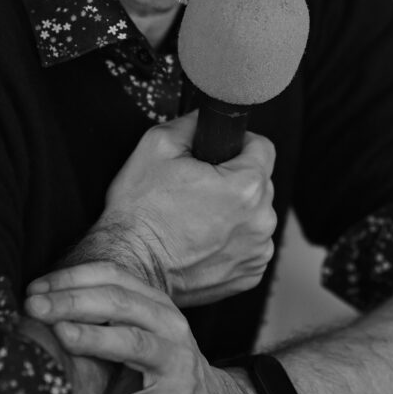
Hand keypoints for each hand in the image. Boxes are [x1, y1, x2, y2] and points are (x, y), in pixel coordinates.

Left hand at [25, 264, 276, 393]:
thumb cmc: (157, 368)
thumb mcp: (138, 332)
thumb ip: (103, 317)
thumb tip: (40, 305)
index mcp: (155, 302)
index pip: (113, 276)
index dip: (72, 277)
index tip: (35, 288)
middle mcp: (168, 324)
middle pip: (118, 303)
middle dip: (73, 301)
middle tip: (34, 307)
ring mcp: (174, 363)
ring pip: (133, 343)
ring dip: (95, 338)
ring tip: (62, 336)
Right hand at [66, 112, 276, 306]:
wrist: (129, 265)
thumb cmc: (140, 212)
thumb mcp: (157, 146)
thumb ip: (192, 122)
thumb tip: (207, 118)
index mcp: (246, 186)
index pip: (263, 147)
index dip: (238, 144)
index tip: (219, 154)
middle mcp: (261, 221)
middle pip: (259, 183)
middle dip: (234, 180)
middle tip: (199, 188)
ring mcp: (257, 252)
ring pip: (255, 215)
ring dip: (235, 213)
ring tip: (198, 219)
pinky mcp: (249, 275)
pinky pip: (250, 245)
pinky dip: (232, 242)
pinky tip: (203, 241)